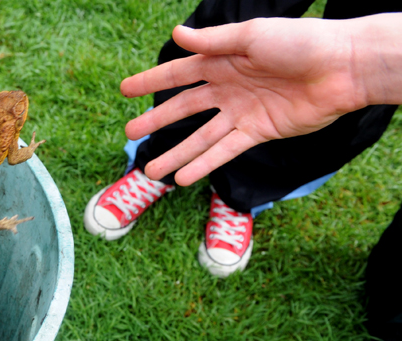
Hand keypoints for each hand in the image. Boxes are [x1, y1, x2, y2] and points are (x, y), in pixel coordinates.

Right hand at [121, 18, 364, 185]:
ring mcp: (242, 111)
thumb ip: (214, 40)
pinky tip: (182, 178)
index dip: (151, 81)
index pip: (179, 73)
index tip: (124, 90)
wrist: (342, 67)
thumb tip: (177, 34)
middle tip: (129, 133)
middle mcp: (229, 87)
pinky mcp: (258, 131)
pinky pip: (224, 151)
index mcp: (224, 59)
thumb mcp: (252, 35)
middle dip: (156, 121)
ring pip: (200, 137)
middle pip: (184, 108)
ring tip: (150, 171)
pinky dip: (203, 165)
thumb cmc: (301, 42)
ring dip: (176, 153)